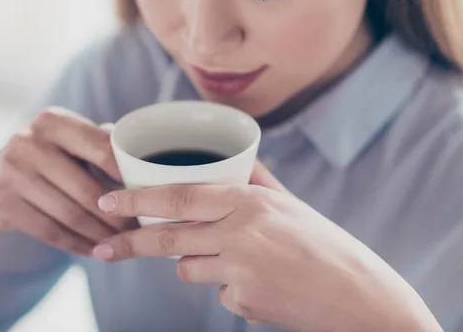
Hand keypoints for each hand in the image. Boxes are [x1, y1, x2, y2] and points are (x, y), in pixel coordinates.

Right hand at [0, 107, 135, 255]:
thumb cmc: (46, 158)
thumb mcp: (66, 141)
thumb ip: (99, 145)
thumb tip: (145, 162)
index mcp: (52, 120)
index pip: (102, 149)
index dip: (128, 175)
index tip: (149, 195)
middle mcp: (28, 141)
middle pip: (88, 190)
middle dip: (118, 216)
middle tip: (137, 230)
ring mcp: (11, 171)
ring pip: (70, 215)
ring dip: (100, 235)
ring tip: (120, 243)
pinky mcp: (0, 201)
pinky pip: (50, 231)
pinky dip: (76, 244)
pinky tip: (93, 250)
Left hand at [92, 163, 440, 331]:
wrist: (359, 297)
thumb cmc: (323, 245)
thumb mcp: (287, 205)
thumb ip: (250, 182)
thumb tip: (219, 160)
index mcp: (249, 201)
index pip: (179, 195)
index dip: (137, 198)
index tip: (106, 202)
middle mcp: (240, 232)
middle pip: (169, 239)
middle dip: (130, 244)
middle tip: (103, 249)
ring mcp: (240, 270)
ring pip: (188, 268)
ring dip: (198, 263)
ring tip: (245, 260)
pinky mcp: (242, 302)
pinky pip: (217, 291)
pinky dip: (229, 286)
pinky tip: (263, 284)